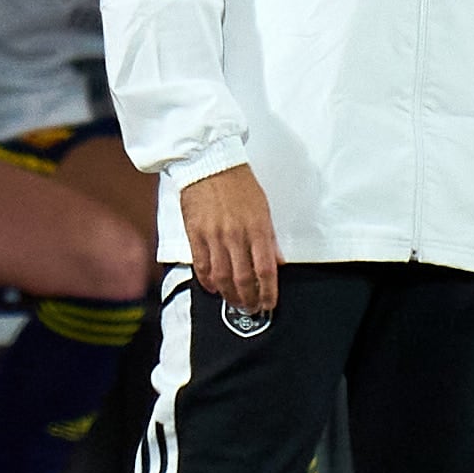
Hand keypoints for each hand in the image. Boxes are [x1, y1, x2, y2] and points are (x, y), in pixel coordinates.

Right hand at [180, 164, 281, 314]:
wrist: (209, 163)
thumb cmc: (239, 184)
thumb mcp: (263, 208)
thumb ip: (270, 238)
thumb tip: (278, 262)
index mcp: (257, 228)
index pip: (266, 270)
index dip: (269, 292)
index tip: (270, 303)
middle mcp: (236, 235)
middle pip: (244, 279)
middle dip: (250, 300)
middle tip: (252, 308)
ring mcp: (214, 237)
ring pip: (222, 277)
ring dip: (230, 296)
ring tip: (235, 303)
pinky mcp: (195, 235)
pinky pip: (202, 266)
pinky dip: (208, 282)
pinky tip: (214, 289)